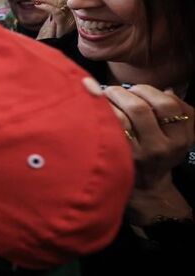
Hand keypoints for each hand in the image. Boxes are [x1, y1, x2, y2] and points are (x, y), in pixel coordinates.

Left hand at [34, 0, 73, 38]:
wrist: (46, 47)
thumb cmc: (47, 35)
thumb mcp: (50, 19)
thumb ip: (52, 8)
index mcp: (71, 12)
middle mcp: (73, 16)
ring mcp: (70, 21)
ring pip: (60, 3)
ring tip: (35, 0)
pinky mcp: (64, 27)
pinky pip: (57, 12)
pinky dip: (47, 7)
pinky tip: (38, 6)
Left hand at [104, 85, 193, 223]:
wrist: (146, 186)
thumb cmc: (159, 152)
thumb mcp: (179, 135)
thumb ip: (178, 110)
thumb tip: (167, 89)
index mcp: (180, 138)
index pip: (168, 105)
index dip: (148, 90)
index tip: (136, 89)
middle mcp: (160, 147)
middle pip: (140, 108)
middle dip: (123, 93)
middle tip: (113, 90)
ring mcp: (138, 154)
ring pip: (121, 117)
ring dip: (108, 102)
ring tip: (104, 98)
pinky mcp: (118, 158)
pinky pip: (108, 128)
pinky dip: (101, 114)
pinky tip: (96, 111)